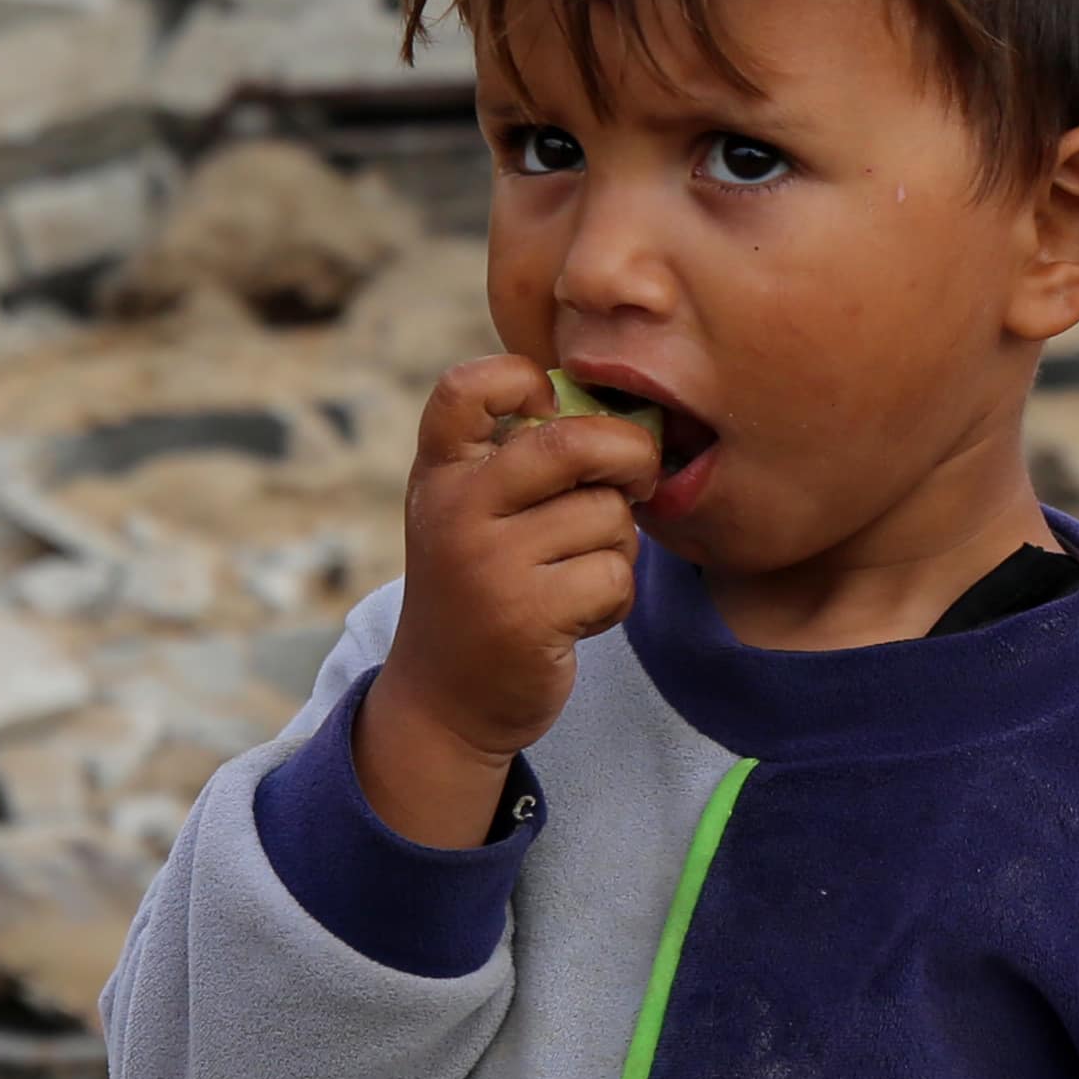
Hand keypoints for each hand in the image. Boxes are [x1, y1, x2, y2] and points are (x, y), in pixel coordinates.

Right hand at [351, 355, 659, 846]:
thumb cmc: (482, 587)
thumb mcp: (472, 513)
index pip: (468, 386)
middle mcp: (455, 509)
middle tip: (638, 477)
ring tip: (577, 574)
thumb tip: (625, 412)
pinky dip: (615, 597)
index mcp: (441, 471)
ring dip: (617, 545)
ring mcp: (488, 563)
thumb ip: (520, 458)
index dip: (522, 377)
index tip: (550, 405)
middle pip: (572, 442)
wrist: (444, 701)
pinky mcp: (526, 616)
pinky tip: (579, 616)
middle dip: (629, 454)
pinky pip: (614, 575)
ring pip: (607, 515)